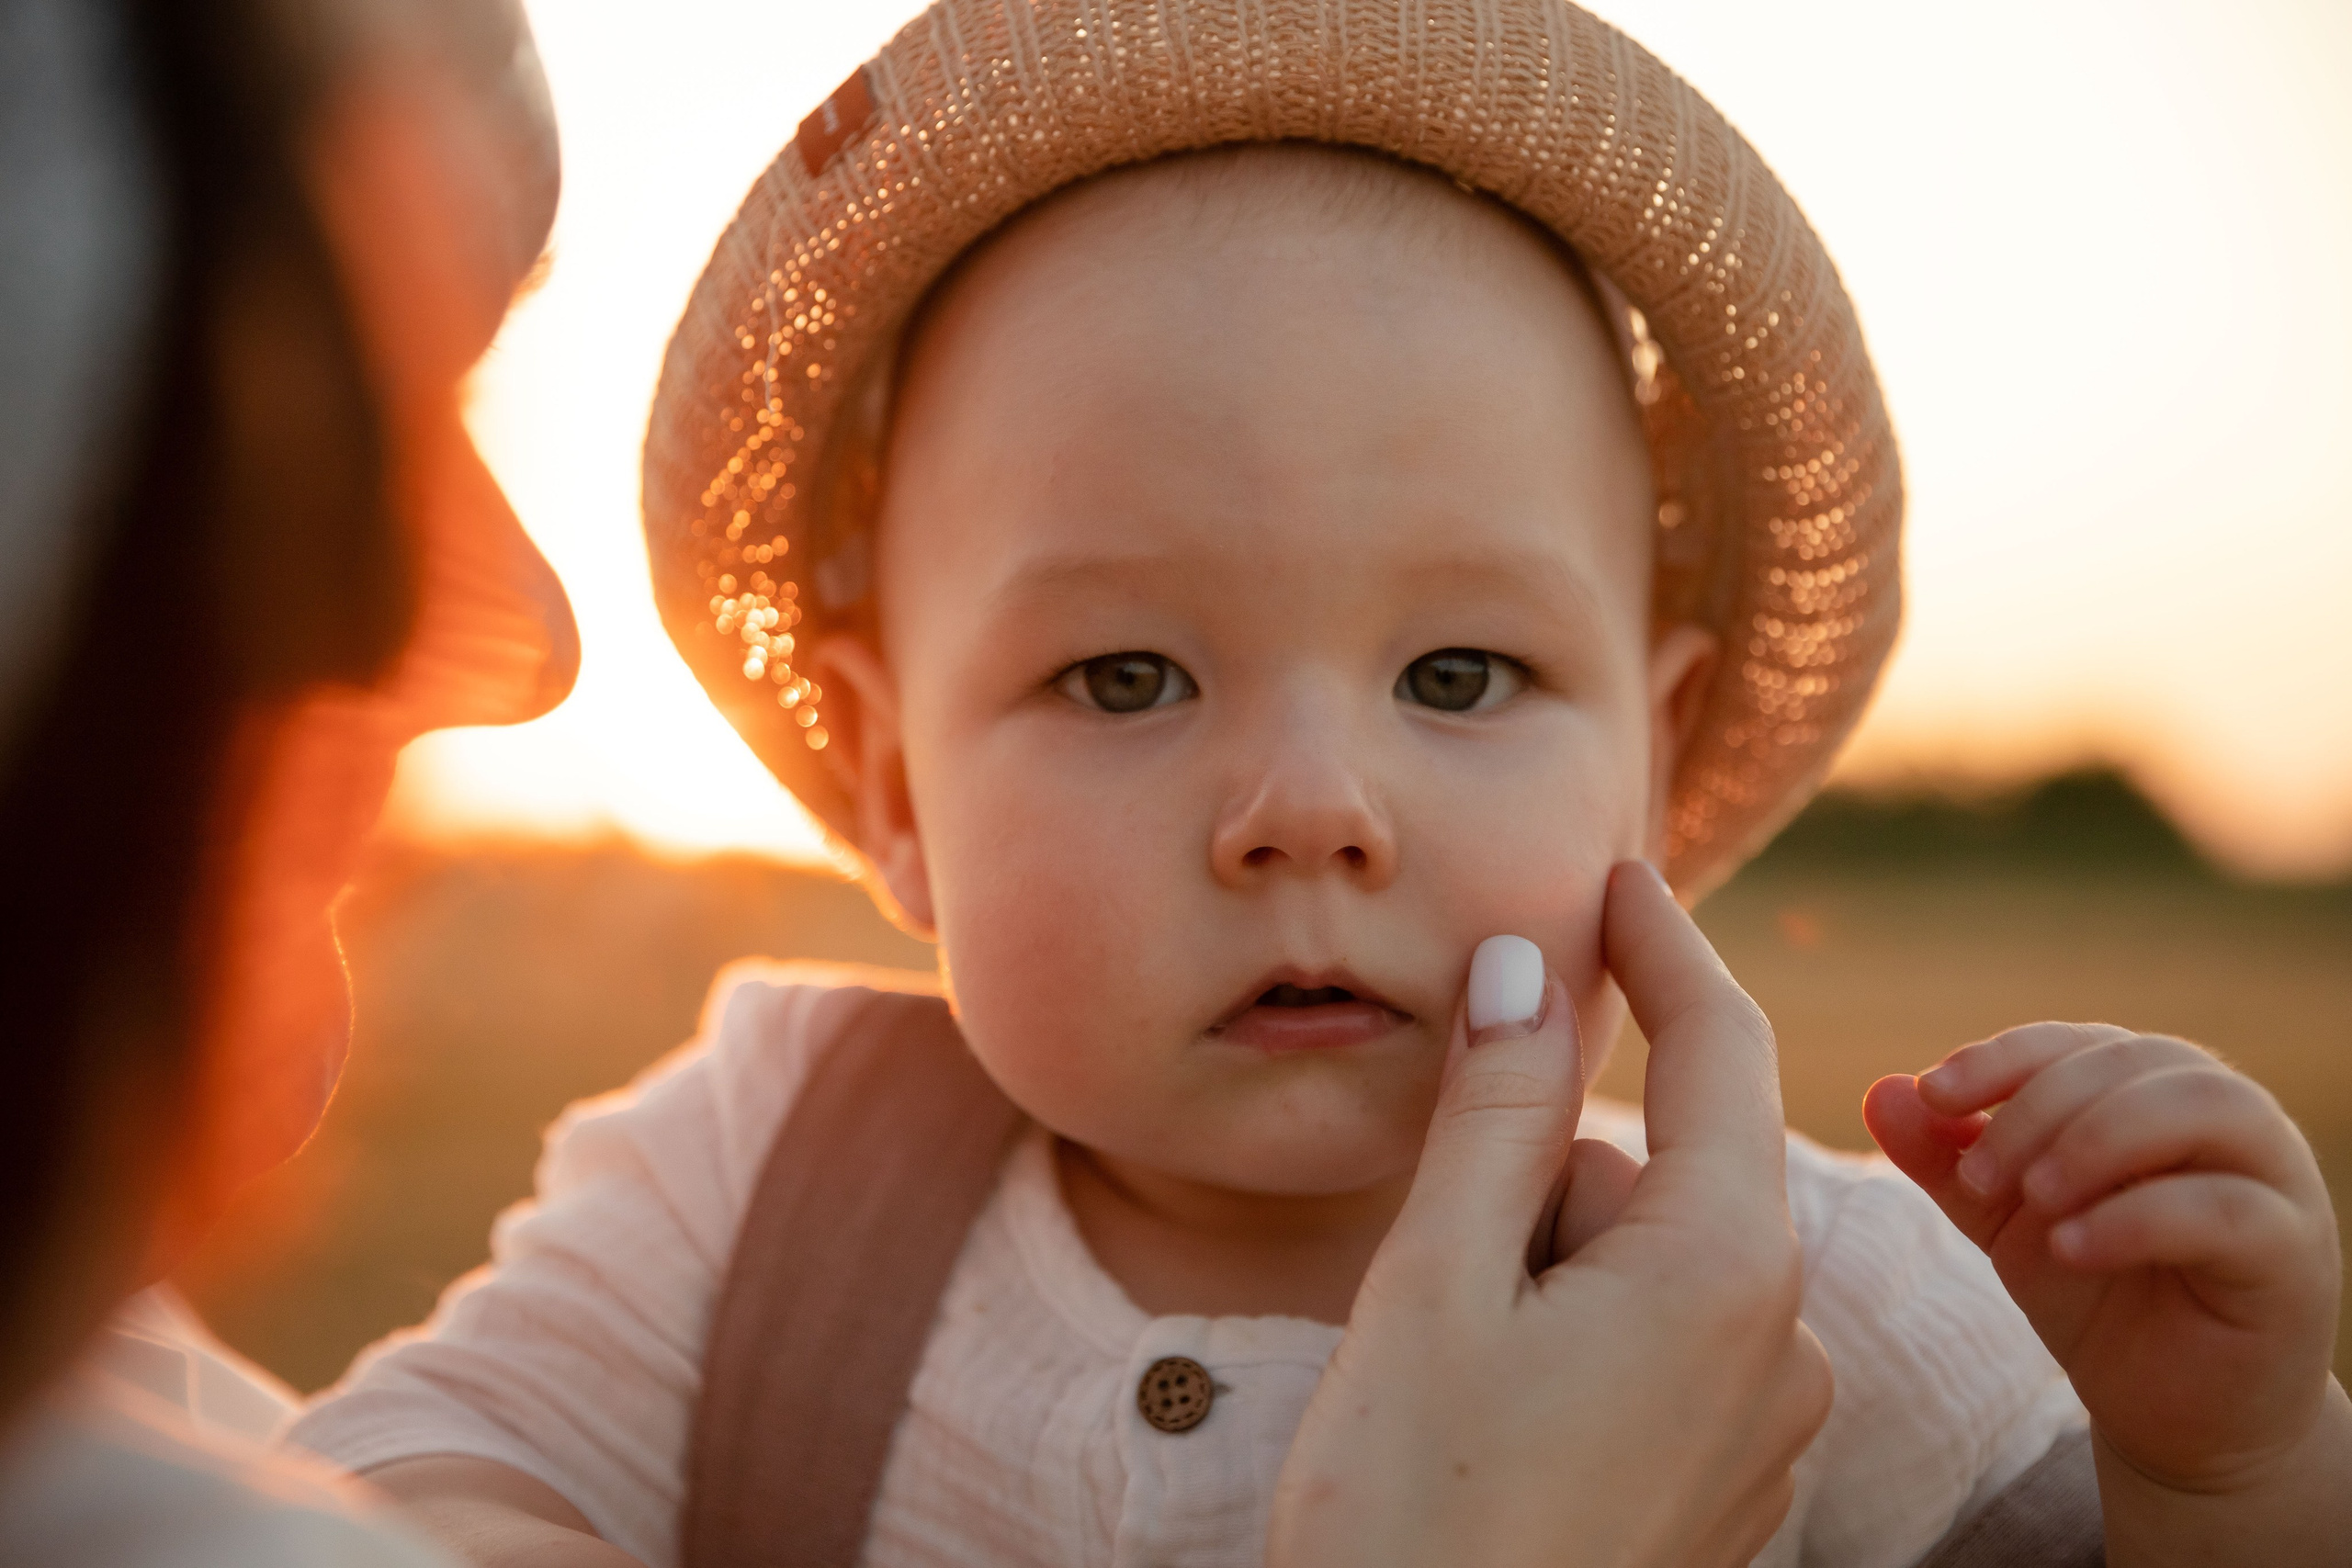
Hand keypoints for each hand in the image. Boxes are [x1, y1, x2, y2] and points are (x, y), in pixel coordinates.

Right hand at [1269, 862, 1830, 1567]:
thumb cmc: (1415, 1513)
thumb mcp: (1439, 1284)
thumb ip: (1498, 1111)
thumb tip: (1531, 965)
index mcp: (1723, 1269)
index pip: (1721, 1048)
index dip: (1663, 946)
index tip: (1615, 872)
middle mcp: (1781, 1339)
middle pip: (1662, 1167)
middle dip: (1548, 1170)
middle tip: (1435, 1268)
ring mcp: (1765, 1423)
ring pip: (1652, 1262)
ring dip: (1551, 1262)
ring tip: (1451, 1370)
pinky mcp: (1733, 1484)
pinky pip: (1663, 1345)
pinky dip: (1578, 1334)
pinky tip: (1493, 1417)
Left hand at [1865, 1024, 2351, 1563]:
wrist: (2169, 1410)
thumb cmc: (2095, 1295)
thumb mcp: (2005, 1220)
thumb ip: (1948, 1158)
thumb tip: (1880, 1090)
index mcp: (2149, 1090)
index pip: (2076, 1041)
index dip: (2003, 1060)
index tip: (1934, 1096)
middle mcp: (2222, 1115)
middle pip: (2134, 1061)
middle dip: (2038, 1108)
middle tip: (1976, 1179)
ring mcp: (2272, 1177)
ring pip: (2202, 1106)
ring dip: (2097, 1140)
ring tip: (2030, 1199)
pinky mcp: (2294, 1251)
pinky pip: (2225, 1208)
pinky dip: (2137, 1217)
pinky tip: (2071, 1248)